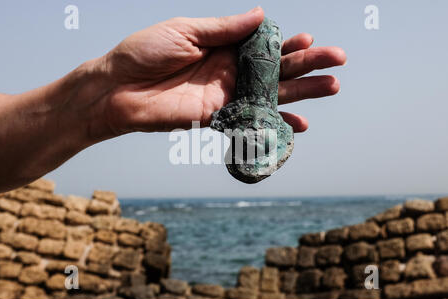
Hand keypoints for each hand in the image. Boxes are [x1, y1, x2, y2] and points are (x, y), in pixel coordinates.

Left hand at [101, 7, 345, 134]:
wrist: (117, 88)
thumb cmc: (145, 53)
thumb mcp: (186, 30)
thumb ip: (225, 29)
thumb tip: (262, 16)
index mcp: (223, 45)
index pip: (264, 44)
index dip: (288, 42)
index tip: (310, 39)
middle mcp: (229, 70)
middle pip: (277, 68)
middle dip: (308, 65)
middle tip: (338, 61)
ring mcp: (226, 95)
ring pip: (272, 93)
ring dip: (303, 92)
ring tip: (332, 88)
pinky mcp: (218, 118)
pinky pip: (253, 120)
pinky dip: (276, 123)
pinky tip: (301, 124)